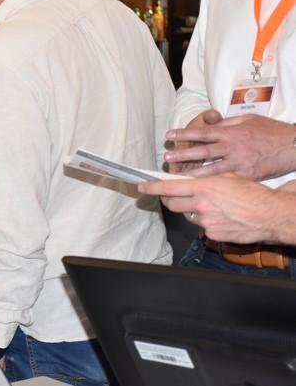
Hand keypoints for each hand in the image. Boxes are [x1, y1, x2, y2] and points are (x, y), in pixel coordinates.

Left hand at [138, 175, 295, 243]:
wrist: (270, 214)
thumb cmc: (253, 194)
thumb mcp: (227, 177)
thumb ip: (205, 179)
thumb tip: (190, 181)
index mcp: (203, 187)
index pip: (168, 187)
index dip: (151, 187)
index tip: (141, 186)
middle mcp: (201, 205)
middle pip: (172, 203)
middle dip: (169, 199)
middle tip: (174, 195)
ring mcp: (205, 221)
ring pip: (189, 215)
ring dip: (194, 210)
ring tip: (213, 206)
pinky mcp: (212, 234)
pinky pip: (202, 227)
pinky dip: (208, 222)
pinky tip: (223, 217)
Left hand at [164, 113, 295, 180]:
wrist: (293, 147)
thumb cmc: (271, 131)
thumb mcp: (248, 120)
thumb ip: (227, 123)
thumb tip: (210, 124)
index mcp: (232, 132)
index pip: (203, 132)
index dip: (184, 134)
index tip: (169, 136)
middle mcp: (233, 148)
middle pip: (203, 152)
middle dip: (183, 155)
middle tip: (167, 159)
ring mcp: (240, 164)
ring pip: (211, 171)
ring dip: (192, 174)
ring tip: (177, 178)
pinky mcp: (247, 177)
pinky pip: (226, 182)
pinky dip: (213, 186)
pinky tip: (199, 191)